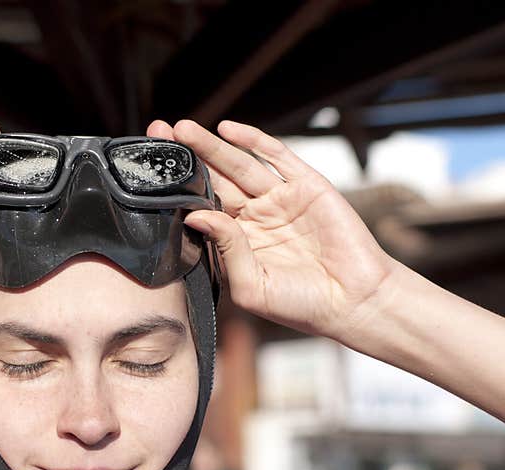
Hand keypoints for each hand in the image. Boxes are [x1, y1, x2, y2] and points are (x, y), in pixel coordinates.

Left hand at [147, 119, 397, 341]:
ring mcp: (280, 200)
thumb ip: (226, 249)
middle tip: (159, 135)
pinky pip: (277, 157)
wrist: (354, 301)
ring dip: (212, 146)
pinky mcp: (307, 186)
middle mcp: (255, 218)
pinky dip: (253, 141)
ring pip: (239, 165)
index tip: (150, 175)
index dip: (178, 190)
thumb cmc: (301, 304)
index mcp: (237, 243)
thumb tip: (196, 216)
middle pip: (215, 180)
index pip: (201, 209)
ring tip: (183, 129)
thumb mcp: (251, 285)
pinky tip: (228, 130)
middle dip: (188, 158)